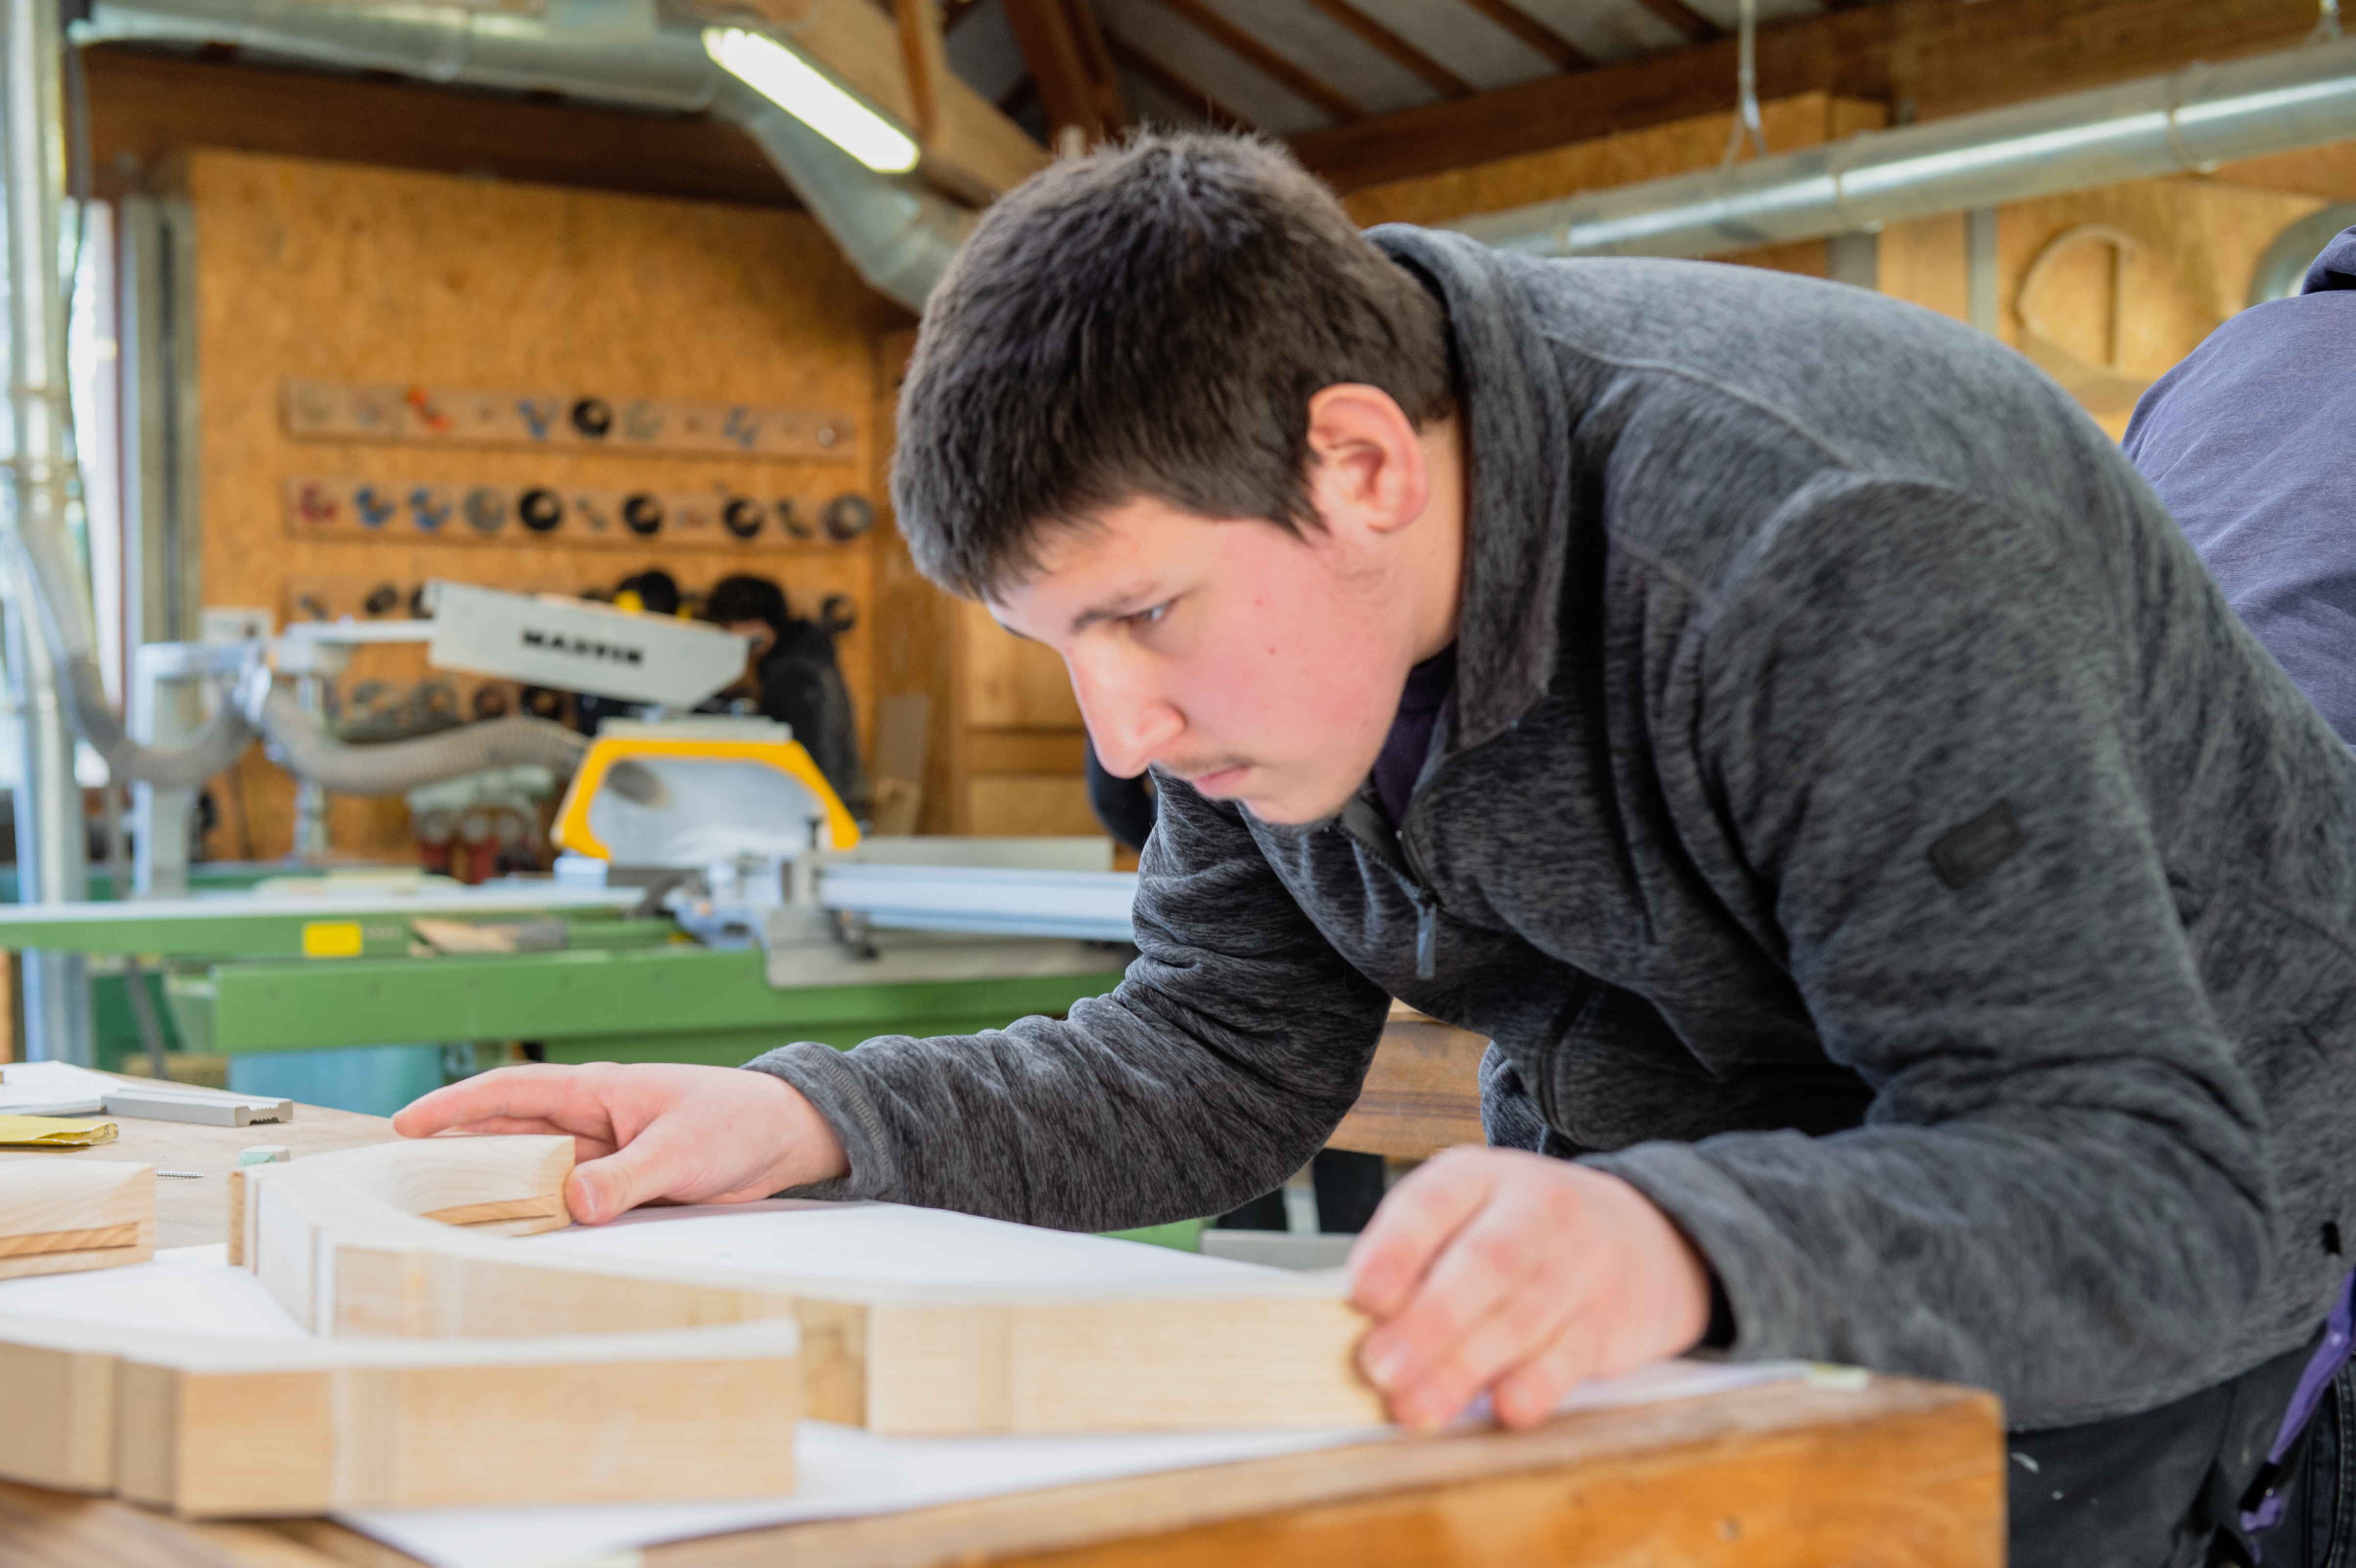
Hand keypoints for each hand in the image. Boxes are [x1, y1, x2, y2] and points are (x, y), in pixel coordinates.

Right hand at [392, 1062, 848, 1224]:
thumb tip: (573, 1203)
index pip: (510, 1091)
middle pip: (509, 1133)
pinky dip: (541, 1212)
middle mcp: (592, 1120)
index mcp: (597, 1092)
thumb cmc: (737, 1122)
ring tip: (442, 1214)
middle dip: (457, 1152)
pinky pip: (568, 1197)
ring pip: (534, 1169)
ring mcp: (604, 1153)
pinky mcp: (621, 1184)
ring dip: (497, 1188)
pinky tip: (515, 1235)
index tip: (406, 1125)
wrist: (785, 1136)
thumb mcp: (679, 1150)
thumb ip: (625, 1178)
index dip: (455, 1107)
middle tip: (404, 1182)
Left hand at [1348, 1147, 1712, 1431]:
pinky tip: (1503, 1409)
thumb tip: (1360, 1323)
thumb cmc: (1525, 1233)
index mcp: (1480, 1176)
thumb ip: (1417, 1257)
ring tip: (1416, 1407)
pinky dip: (1535, 1386)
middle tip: (1380, 1368)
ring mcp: (1581, 1264)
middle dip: (1428, 1322)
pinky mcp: (1610, 1320)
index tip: (1362, 1296)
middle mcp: (1536, 1210)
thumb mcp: (1470, 1215)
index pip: (1435, 1201)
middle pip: (1483, 1264)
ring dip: (1463, 1368)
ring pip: (1521, 1316)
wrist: (1646, 1238)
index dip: (1397, 1248)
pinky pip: (1571, 1356)